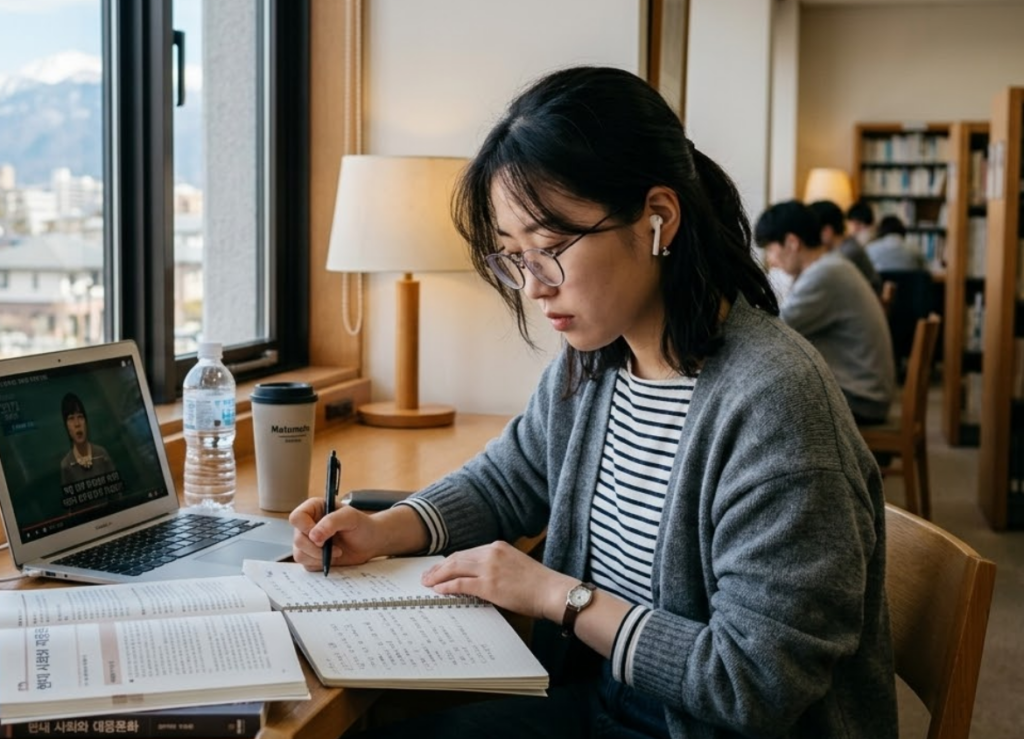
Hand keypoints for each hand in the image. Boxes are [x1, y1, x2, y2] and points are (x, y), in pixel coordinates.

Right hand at [289, 498, 380, 569]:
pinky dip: (319, 564)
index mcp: (314, 509)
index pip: (297, 517)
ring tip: (337, 552)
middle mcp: (308, 524)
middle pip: (297, 539)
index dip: (305, 528)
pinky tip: (333, 558)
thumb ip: (332, 522)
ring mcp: (308, 541)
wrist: (370, 542)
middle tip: (335, 548)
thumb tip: (313, 535)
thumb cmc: (362, 525)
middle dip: (316, 548)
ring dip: (319, 557)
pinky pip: (306, 564)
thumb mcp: (351, 517)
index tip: (321, 537)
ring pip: (299, 554)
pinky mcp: (311, 556)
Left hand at [421, 541, 575, 622]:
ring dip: (438, 576)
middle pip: (457, 558)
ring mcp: (489, 568)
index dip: (451, 561)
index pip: (468, 553)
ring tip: (428, 583)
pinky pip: (461, 583)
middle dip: (440, 567)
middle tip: (427, 576)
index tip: (441, 567)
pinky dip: (447, 586)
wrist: (552, 591)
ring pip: (455, 568)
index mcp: (498, 546)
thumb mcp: (516, 565)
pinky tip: (439, 590)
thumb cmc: (539, 584)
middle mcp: (492, 553)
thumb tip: (479, 579)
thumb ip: (497, 567)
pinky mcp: (489, 585)